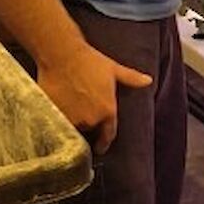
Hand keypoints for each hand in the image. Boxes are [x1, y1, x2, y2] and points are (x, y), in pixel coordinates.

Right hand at [36, 39, 153, 153]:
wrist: (62, 54)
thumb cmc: (90, 61)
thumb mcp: (113, 70)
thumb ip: (131, 79)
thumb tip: (148, 81)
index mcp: (107, 112)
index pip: (108, 135)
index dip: (104, 143)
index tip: (100, 148)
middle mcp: (90, 120)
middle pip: (88, 129)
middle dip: (87, 124)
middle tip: (81, 110)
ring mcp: (71, 119)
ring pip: (73, 127)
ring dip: (72, 121)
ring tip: (68, 107)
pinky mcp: (54, 115)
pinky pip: (57, 122)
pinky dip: (58, 117)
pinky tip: (57, 107)